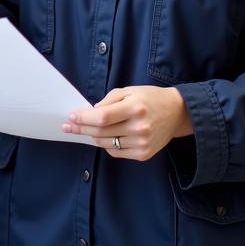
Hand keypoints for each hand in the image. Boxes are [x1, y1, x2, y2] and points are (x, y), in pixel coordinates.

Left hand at [62, 85, 191, 159]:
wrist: (176, 113)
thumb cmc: (150, 98)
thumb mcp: (129, 91)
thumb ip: (109, 100)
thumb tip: (91, 112)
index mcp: (134, 108)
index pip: (102, 117)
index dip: (84, 118)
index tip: (71, 116)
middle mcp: (139, 128)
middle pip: (101, 132)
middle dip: (81, 128)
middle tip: (68, 125)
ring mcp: (142, 143)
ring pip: (106, 144)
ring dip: (91, 137)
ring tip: (81, 130)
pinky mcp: (143, 154)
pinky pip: (116, 152)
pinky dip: (106, 144)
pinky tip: (101, 137)